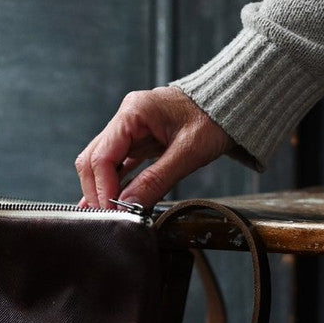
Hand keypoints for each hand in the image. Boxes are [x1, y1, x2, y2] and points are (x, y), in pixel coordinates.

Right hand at [75, 86, 230, 209]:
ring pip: (101, 162)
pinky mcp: (139, 139)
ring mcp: (130, 128)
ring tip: (106, 214)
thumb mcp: (188, 153)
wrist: (230, 105)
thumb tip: (128, 205)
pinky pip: (118, 163)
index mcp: (134, 112)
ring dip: (102, 188)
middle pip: (93, 159)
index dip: (102, 188)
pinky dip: (114, 182)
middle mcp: (126, 117)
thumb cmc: (213, 119)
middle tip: (107, 217)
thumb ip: (156, 180)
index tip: (111, 212)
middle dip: (96, 190)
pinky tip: (110, 202)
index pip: (102, 156)